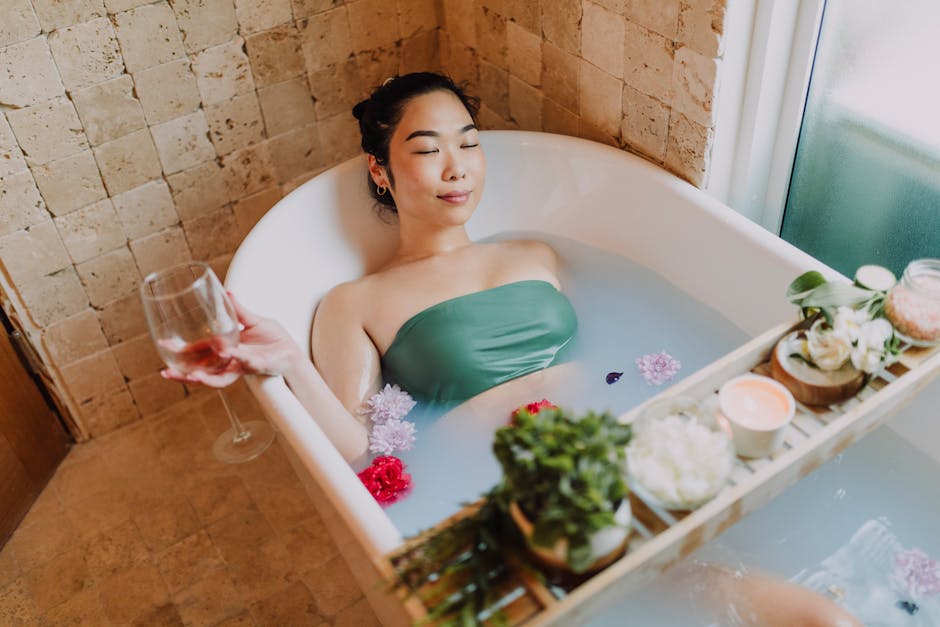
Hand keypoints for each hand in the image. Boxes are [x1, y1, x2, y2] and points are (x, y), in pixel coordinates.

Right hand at [162, 293, 304, 387]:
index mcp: (225, 349)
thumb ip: (239, 311)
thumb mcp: (254, 321)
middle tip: (167, 372)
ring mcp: (241, 366)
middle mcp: (230, 362)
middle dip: (184, 373)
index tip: (164, 344)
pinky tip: (227, 352)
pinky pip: (244, 364)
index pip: (198, 352)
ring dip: (205, 377)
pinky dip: (236, 358)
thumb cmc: (273, 339)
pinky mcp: (256, 366)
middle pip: (202, 371)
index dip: (182, 350)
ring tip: (192, 375)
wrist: (292, 351)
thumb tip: (227, 293)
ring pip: (219, 377)